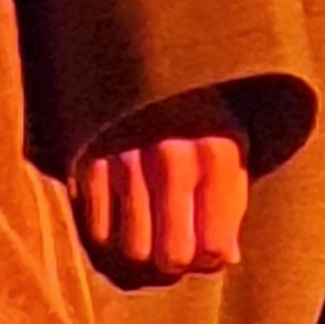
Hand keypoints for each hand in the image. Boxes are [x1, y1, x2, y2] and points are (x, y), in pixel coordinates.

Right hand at [74, 96, 250, 283]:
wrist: (149, 61)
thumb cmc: (201, 115)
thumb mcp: (234, 148)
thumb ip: (232, 204)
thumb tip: (224, 259)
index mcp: (217, 156)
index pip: (213, 246)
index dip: (211, 258)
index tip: (208, 248)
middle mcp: (171, 159)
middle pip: (170, 256)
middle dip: (178, 263)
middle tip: (178, 248)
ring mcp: (126, 161)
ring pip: (132, 250)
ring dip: (144, 254)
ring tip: (152, 236)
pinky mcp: (90, 162)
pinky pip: (97, 231)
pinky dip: (111, 235)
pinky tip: (123, 218)